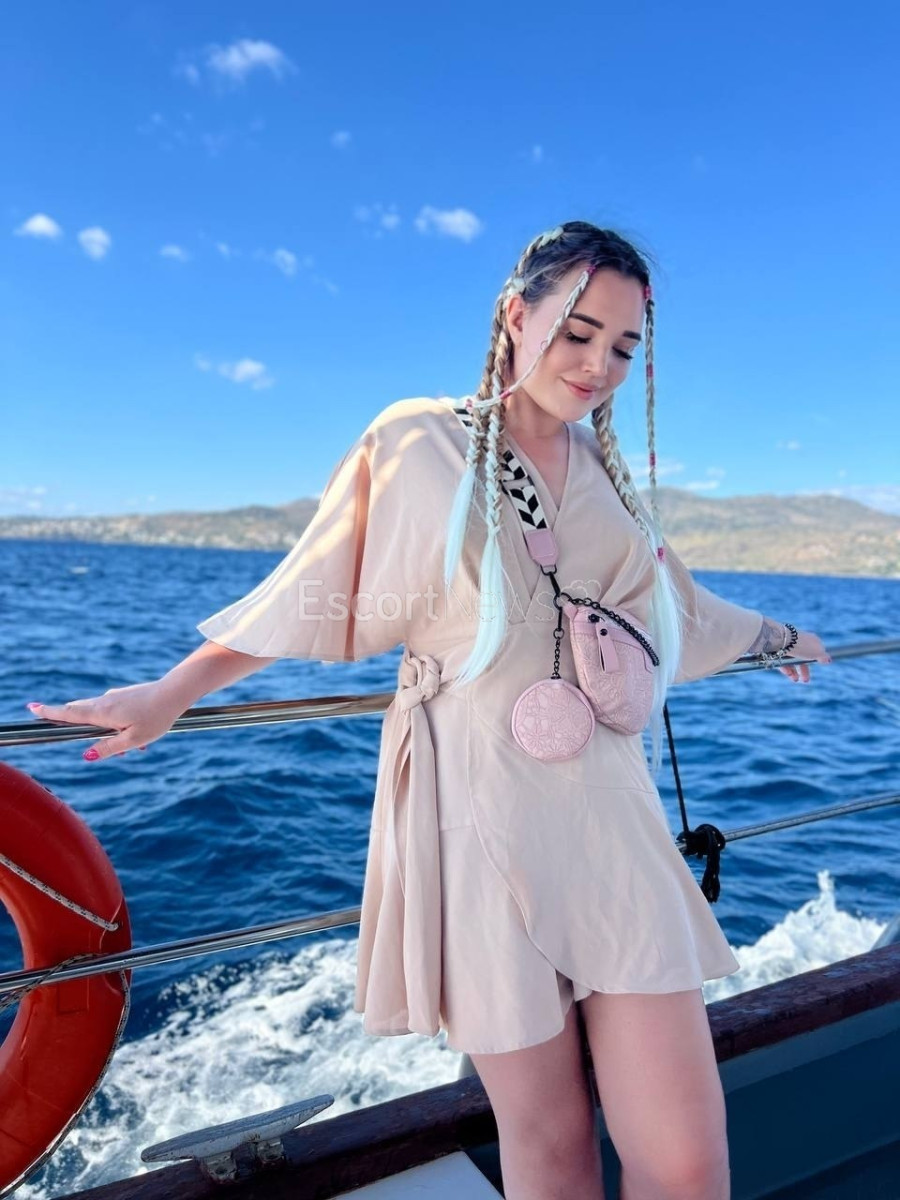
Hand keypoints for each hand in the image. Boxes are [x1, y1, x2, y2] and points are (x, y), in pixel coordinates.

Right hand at [24, 680, 184, 761]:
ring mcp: (115, 696)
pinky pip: (114, 712)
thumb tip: (86, 755)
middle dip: (76, 725)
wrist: (175, 692)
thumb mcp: (133, 740)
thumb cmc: (157, 717)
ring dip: (108, 732)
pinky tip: (143, 737)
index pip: (69, 713)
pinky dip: (119, 726)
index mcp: (103, 712)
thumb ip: (109, 748)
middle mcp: (105, 701)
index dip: (50, 712)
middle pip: (80, 712)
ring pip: (100, 715)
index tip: (32, 709)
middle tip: (67, 729)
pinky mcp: (125, 695)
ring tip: (134, 748)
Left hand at [777, 628, 831, 682]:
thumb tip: (829, 660)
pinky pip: (781, 660)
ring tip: (795, 680)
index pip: (815, 650)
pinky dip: (785, 667)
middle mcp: (799, 642)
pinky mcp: (777, 650)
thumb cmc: (803, 647)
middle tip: (805, 681)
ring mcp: (787, 645)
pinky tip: (788, 673)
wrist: (782, 640)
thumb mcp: (816, 653)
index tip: (817, 665)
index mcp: (811, 640)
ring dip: (794, 672)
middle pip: (802, 657)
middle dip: (804, 670)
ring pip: (791, 660)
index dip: (816, 659)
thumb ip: (823, 657)